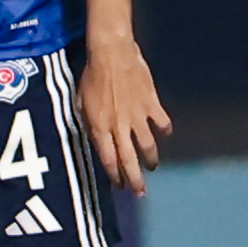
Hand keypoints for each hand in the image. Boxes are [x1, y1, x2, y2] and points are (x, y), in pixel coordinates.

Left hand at [79, 33, 171, 196]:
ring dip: (151, 159)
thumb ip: (89, 122)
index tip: (119, 186)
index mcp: (100, 126)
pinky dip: (164, 129)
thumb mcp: (81, 101)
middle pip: (129, 160)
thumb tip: (95, 136)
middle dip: (135, 179)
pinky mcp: (151, 103)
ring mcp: (137, 116)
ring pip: (147, 146)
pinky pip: (161, 122)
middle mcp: (119, 126)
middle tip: (141, 193)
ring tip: (153, 166)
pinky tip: (166, 133)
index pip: (108, 159)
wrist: (111, 53)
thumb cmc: (92, 74)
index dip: (114, 175)